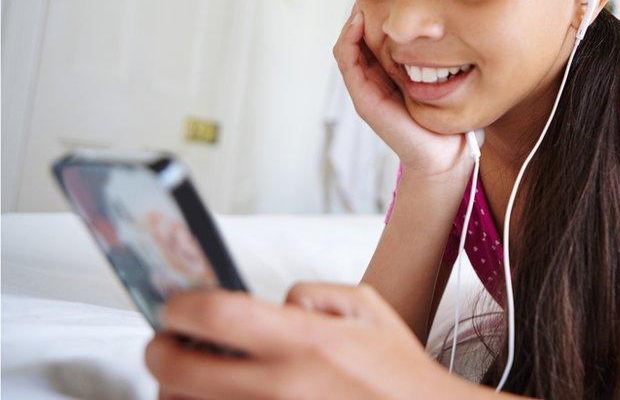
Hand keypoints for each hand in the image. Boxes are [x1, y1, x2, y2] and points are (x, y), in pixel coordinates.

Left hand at [145, 283, 472, 398]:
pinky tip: (216, 395)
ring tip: (192, 376)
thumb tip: (272, 303)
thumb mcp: (366, 307)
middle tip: (166, 343)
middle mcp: (280, 386)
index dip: (181, 307)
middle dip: (159, 352)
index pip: (215, 314)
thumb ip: (312, 293)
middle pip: (178, 371)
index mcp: (305, 341)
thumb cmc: (396, 371)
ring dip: (177, 389)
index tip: (176, 307)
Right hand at [332, 2, 473, 178]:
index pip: (374, 31)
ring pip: (348, 43)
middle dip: (363, 6)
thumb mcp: (447, 73)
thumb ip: (441, 52)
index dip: (378, 7)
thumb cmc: (451, 116)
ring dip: (352, 18)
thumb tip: (450, 16)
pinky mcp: (365, 99)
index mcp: (390, 70)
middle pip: (357, 33)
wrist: (448, 154)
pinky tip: (361, 20)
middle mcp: (374, 77)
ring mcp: (366, 88)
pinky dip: (350, 39)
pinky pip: (348, 61)